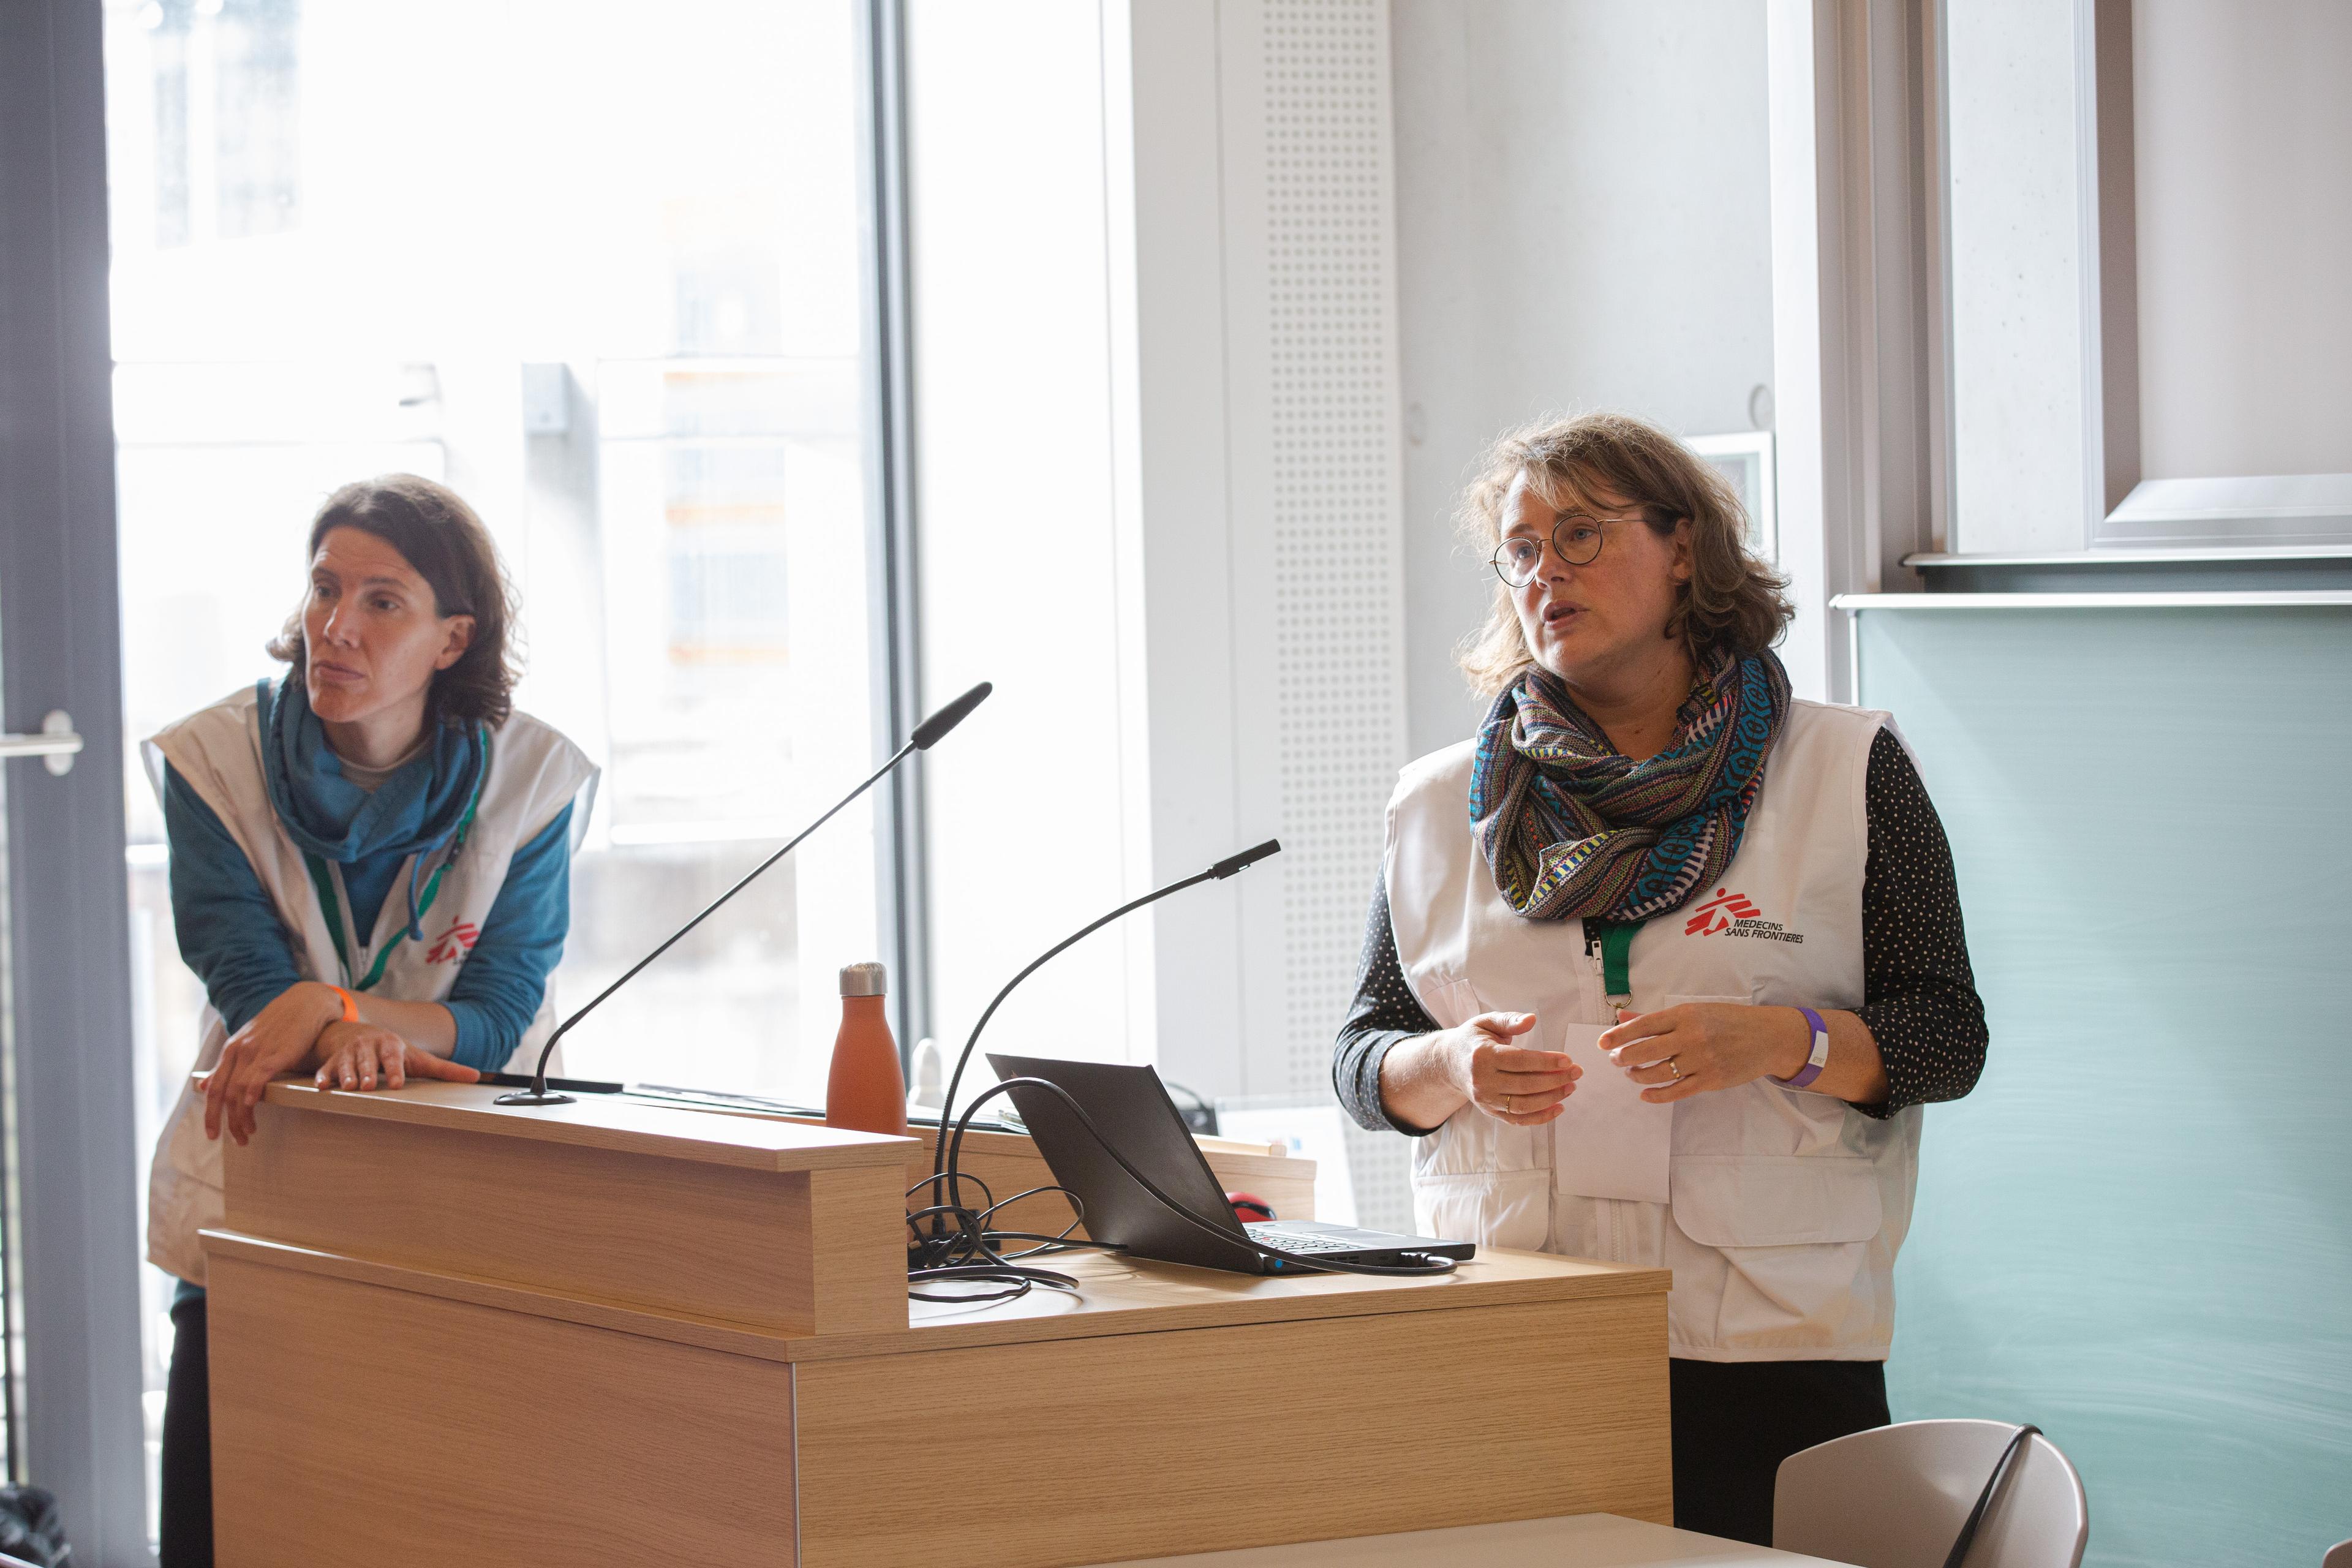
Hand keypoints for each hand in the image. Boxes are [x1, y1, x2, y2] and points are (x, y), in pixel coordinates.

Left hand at [204, 982, 345, 1144]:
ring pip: (238, 1091)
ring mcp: (255, 1052)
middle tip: (233, 1140)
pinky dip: (252, 1094)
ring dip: (241, 1116)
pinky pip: (257, 1078)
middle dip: (223, 1122)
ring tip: (249, 1132)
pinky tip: (254, 1107)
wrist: (305, 1003)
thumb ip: (227, 1065)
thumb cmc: (280, 1025)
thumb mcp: (248, 1043)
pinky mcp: (275, 1053)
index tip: (213, 1134)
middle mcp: (238, 1051)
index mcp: (230, 1050)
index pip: (212, 1088)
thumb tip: (204, 1085)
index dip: (210, 1114)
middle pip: (222, 1094)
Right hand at [313, 1022, 480, 1093]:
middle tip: (364, 1087)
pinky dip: (322, 1076)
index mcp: (392, 1046)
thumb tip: (477, 1076)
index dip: (394, 1070)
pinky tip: (320, 1085)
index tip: (395, 1084)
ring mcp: (349, 1053)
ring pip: (346, 1064)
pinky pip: (325, 1069)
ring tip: (346, 1087)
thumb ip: (446, 1069)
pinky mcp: (332, 1061)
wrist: (360, 1034)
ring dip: (345, 1075)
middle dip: (366, 1073)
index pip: (394, 1058)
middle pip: (368, 1061)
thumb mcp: (420, 1058)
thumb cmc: (395, 1052)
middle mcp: (369, 1047)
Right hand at [1442, 1011, 1581, 1125]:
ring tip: (1571, 1087)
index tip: (1568, 1060)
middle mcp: (1482, 1080)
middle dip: (1556, 1080)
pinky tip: (1559, 1107)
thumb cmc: (1473, 1039)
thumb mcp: (1486, 1022)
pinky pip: (1518, 1119)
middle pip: (1526, 1085)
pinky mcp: (1490, 1111)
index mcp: (1482, 1055)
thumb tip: (1531, 1019)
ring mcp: (1485, 1099)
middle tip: (1577, 1073)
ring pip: (1524, 1105)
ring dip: (1552, 1098)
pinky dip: (1540, 1117)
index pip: (1520, 1061)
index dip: (1546, 1062)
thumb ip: (1509, 1020)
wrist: (1449, 1063)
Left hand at [1598, 1003, 1809, 1104]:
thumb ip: (1657, 1018)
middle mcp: (1691, 1037)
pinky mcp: (1710, 1080)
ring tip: (1631, 1074)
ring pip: (1657, 1073)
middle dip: (1623, 1058)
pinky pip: (1676, 1092)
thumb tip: (1623, 1017)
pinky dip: (1656, 1095)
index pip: (1643, 1025)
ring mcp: (1701, 1060)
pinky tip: (1645, 1094)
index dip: (1618, 1035)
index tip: (1602, 1043)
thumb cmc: (1728, 1020)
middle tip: (1616, 1060)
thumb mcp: (1694, 1011)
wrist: (1768, 1037)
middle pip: (1645, 1051)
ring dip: (1638, 1076)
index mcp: (1685, 1014)